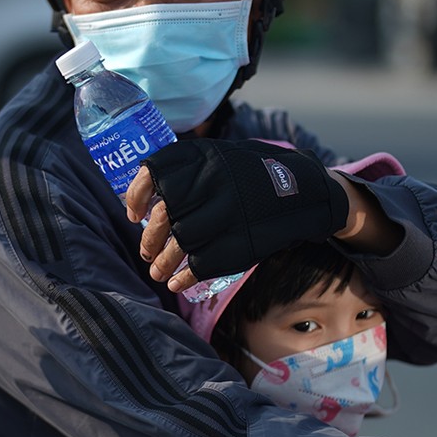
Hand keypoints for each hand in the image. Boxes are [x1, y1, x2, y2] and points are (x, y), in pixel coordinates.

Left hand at [127, 140, 349, 288]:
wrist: (302, 191)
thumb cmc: (253, 174)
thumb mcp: (222, 156)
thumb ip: (188, 169)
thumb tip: (149, 192)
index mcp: (204, 158)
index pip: (154, 174)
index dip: (136, 196)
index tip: (134, 214)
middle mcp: (213, 183)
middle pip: (164, 218)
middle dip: (150, 240)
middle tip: (146, 252)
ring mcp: (227, 215)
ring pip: (179, 244)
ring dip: (162, 263)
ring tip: (157, 272)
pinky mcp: (240, 243)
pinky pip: (201, 264)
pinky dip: (184, 276)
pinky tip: (178, 281)